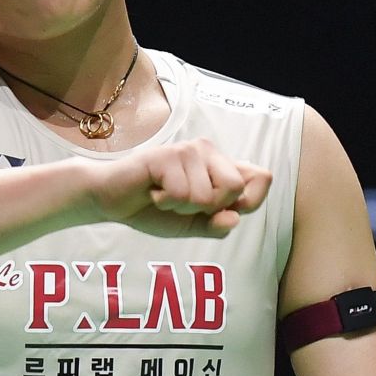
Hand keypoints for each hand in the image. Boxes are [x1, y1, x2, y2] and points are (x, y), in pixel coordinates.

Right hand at [88, 138, 271, 235]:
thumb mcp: (193, 225)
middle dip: (208, 208)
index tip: (221, 210)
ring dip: (181, 207)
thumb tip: (234, 218)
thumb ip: (217, 224)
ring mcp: (187, 150)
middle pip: (235, 189)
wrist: (113, 202)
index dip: (250, 201)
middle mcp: (209, 152)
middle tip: (183, 202)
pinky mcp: (166, 155)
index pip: (262, 177)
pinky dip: (165, 202)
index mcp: (221, 165)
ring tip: (163, 196)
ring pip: (206, 195)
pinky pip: (181, 193)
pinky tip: (152, 191)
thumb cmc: (154, 209)